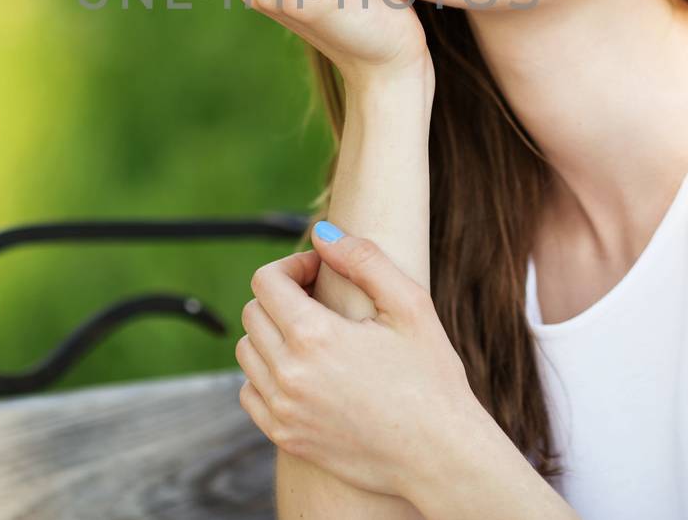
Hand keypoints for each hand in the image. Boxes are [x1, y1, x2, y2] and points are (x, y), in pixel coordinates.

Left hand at [235, 222, 483, 501]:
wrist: (440, 455)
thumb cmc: (433, 377)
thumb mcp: (410, 305)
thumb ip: (363, 259)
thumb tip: (321, 232)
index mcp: (314, 336)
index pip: (266, 281)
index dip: (292, 265)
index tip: (319, 270)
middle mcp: (289, 374)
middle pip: (253, 313)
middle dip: (282, 296)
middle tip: (321, 299)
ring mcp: (284, 410)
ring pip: (247, 352)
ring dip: (271, 333)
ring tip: (314, 334)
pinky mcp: (285, 437)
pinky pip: (249, 393)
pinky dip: (266, 375)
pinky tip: (303, 371)